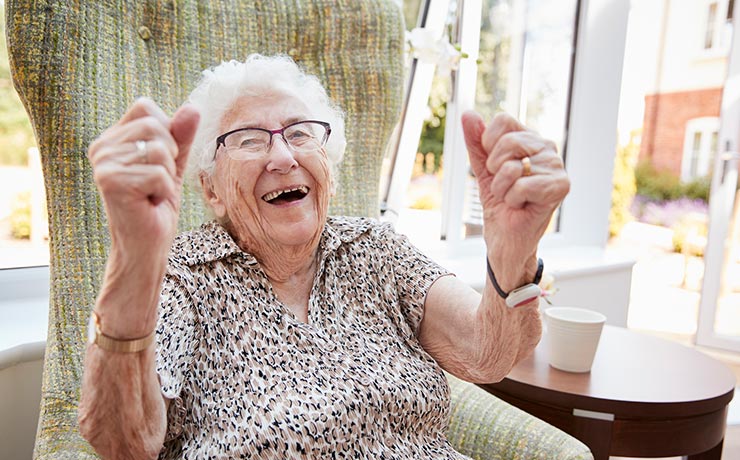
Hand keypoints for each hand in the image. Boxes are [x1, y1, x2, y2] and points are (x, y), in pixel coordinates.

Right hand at [88, 98, 199, 262]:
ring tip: (151, 193)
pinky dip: (164, 191)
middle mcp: (101, 147)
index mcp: (111, 138)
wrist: (146, 246)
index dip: (165, 132)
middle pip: (154, 125)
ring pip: (159, 150)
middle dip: (169, 156)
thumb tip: (192, 108)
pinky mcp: (111, 182)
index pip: (145, 107)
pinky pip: (159, 173)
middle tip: (155, 182)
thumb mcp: (173, 165)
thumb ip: (180, 136)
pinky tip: (149, 203)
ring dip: (167, 176)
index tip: (158, 163)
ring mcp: (103, 164)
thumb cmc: (157, 206)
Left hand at [462, 112, 568, 286]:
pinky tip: (523, 205)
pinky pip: (521, 185)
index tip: (493, 165)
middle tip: (504, 186)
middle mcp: (546, 147)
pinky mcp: (561, 186)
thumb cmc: (499, 203)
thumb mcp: (482, 169)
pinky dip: (513, 200)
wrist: (505, 237)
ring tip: (513, 197)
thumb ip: (476, 142)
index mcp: (529, 138)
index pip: (503, 120)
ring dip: (503, 188)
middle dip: (494, 170)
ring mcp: (556, 165)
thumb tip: (468, 114)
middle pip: (507, 141)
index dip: (488, 143)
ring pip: (512, 167)